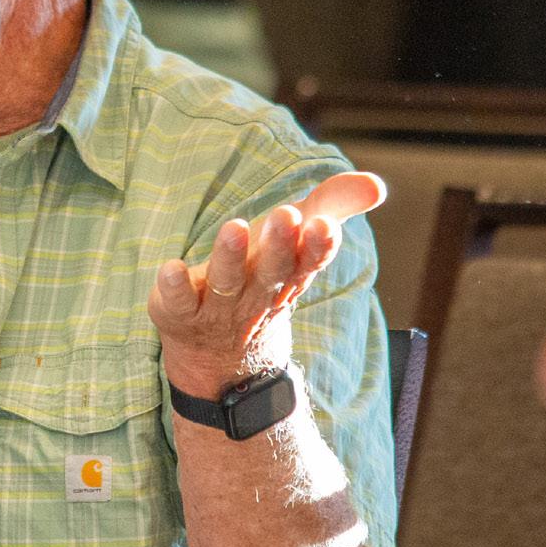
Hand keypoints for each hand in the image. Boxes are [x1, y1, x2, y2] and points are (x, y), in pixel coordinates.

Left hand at [148, 171, 386, 392]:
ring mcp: (219, 310)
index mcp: (288, 277)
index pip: (310, 262)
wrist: (222, 362)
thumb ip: (331, 206)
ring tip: (235, 227)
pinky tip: (170, 267)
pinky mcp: (179, 315)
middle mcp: (257, 295)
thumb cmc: (262, 281)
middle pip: (272, 272)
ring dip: (231, 257)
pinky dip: (174, 287)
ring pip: (227, 284)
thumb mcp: (295, 243)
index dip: (318, 245)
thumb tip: (374, 184)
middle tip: (288, 214)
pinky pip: (178, 303)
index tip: (325, 224)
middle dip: (280, 245)